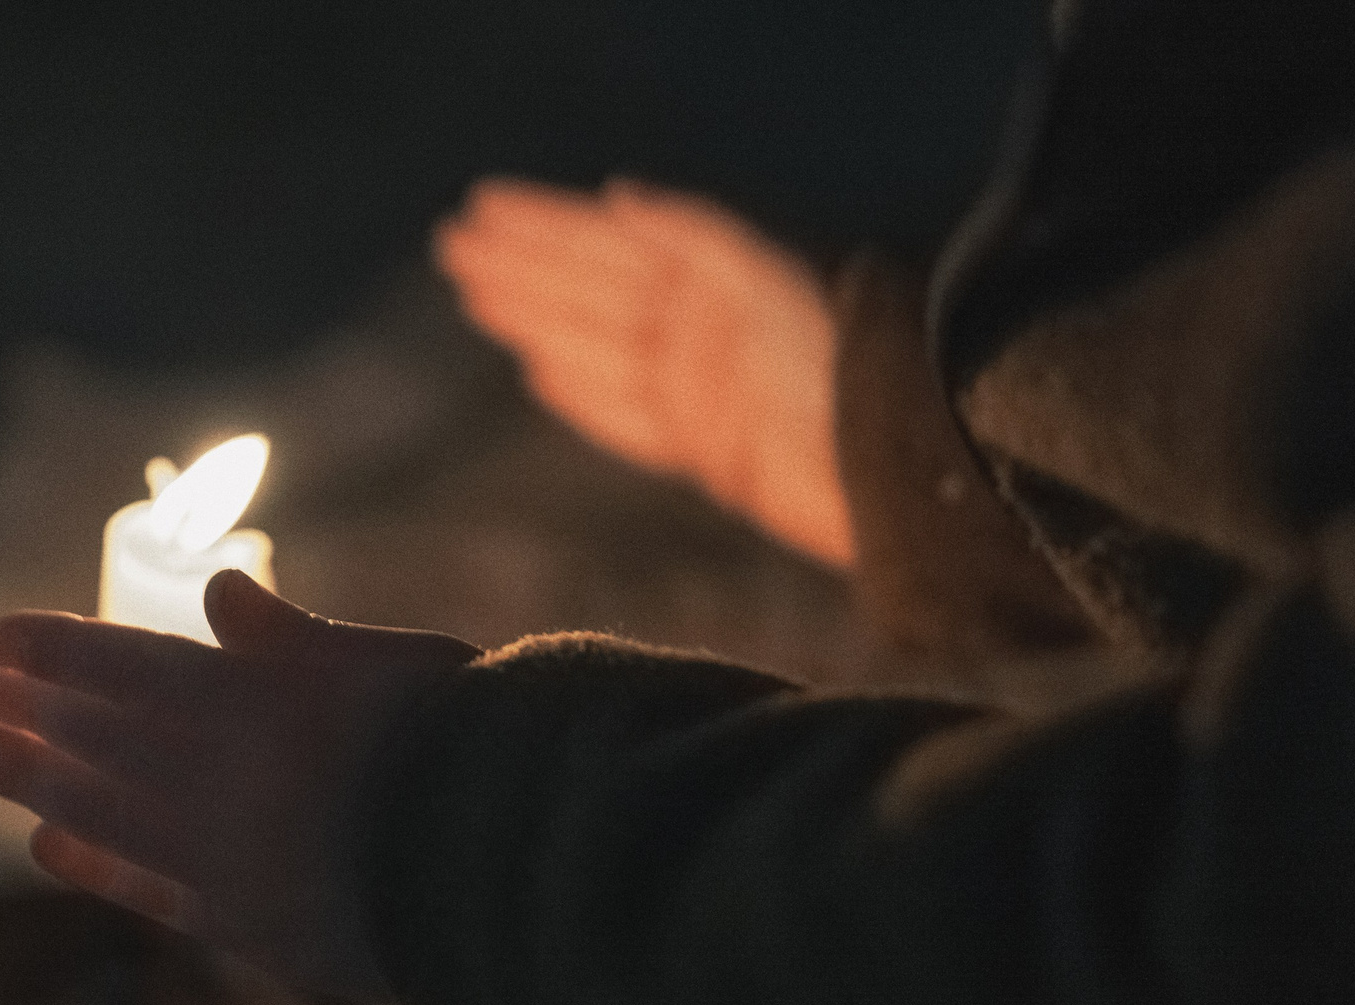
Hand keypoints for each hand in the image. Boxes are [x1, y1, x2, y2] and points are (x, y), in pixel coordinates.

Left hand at [0, 570, 480, 997]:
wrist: (510, 868)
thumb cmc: (459, 744)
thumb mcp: (380, 660)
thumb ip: (287, 637)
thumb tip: (220, 588)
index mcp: (248, 701)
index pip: (122, 667)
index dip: (53, 653)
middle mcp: (215, 779)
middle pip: (92, 741)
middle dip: (21, 715)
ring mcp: (221, 856)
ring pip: (98, 811)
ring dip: (26, 781)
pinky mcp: (243, 923)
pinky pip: (145, 887)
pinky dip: (93, 862)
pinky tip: (48, 844)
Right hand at [435, 175, 853, 567]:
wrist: (901, 458)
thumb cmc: (848, 360)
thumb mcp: (769, 279)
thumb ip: (695, 236)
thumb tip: (621, 196)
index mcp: (709, 282)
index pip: (604, 244)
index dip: (543, 225)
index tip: (483, 208)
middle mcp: (697, 329)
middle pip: (590, 291)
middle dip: (524, 268)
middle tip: (453, 249)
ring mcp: (699, 389)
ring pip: (594, 347)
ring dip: (535, 321)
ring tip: (477, 299)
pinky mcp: (708, 449)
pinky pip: (625, 416)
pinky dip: (580, 395)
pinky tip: (539, 375)